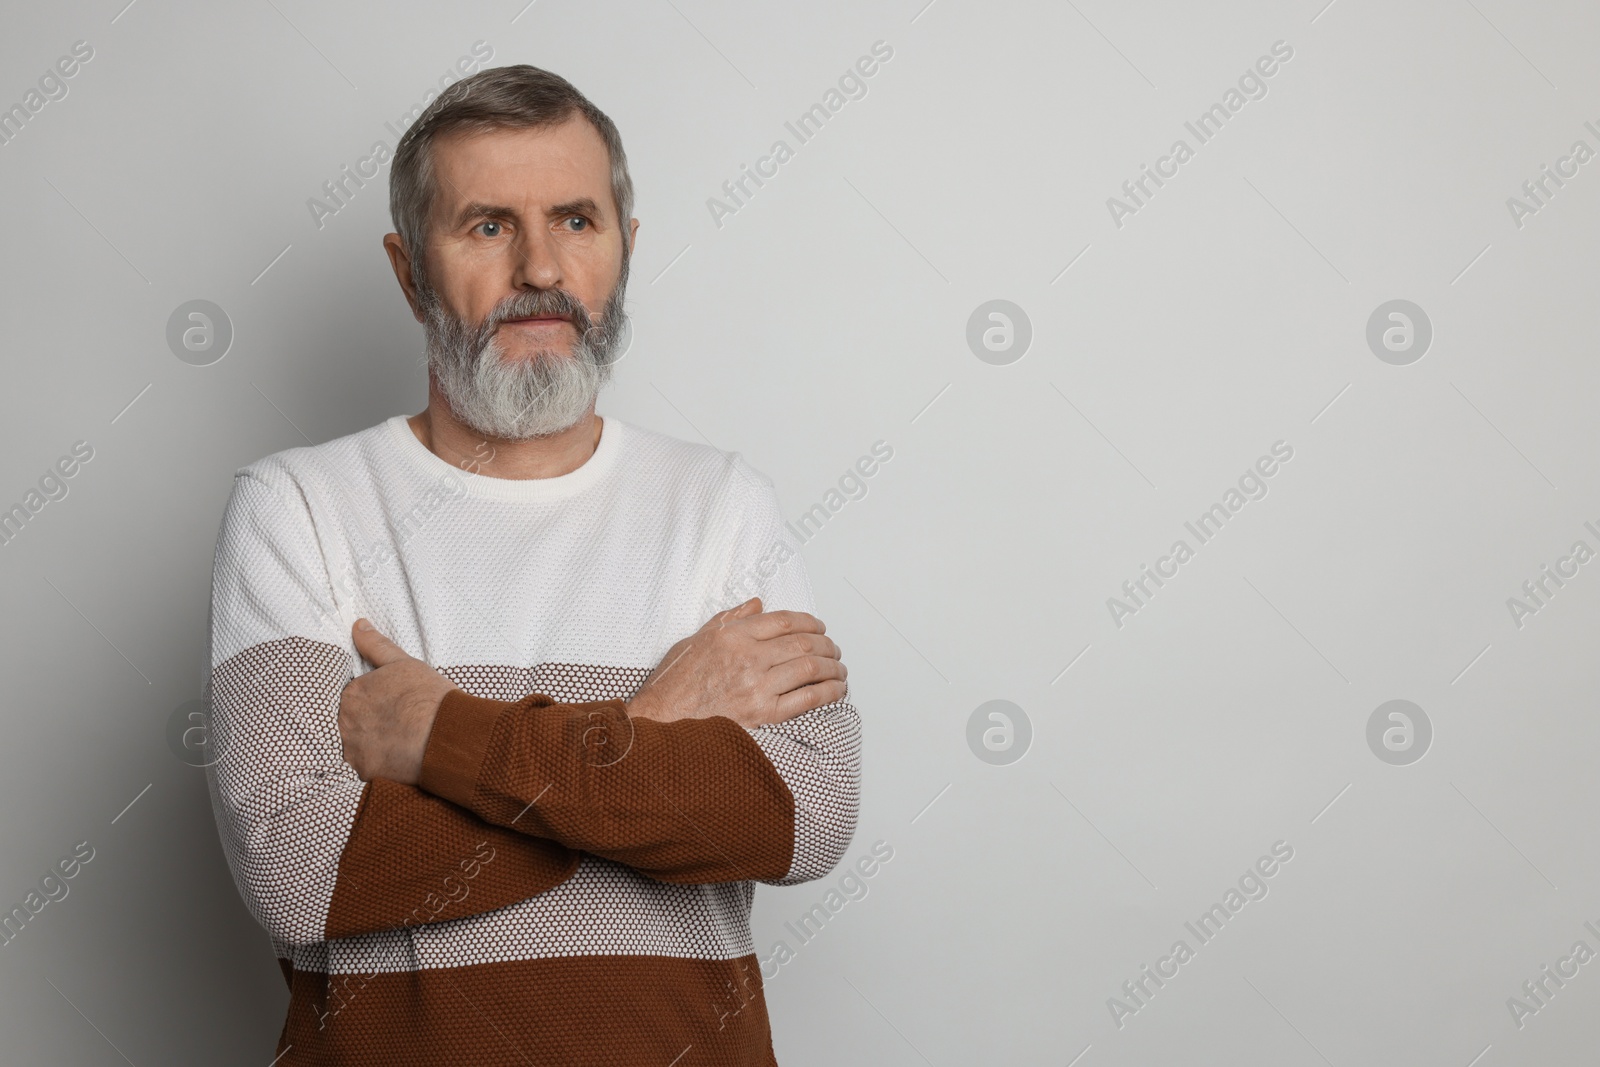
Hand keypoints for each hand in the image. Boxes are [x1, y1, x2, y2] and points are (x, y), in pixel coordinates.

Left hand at [337, 619, 457, 783]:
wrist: (446, 736)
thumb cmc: (428, 697)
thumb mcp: (404, 664)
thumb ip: (376, 645)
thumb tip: (358, 626)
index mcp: (352, 693)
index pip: (353, 697)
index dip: (374, 701)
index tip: (391, 705)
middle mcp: (344, 721)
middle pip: (351, 722)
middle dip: (370, 724)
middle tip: (398, 724)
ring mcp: (352, 749)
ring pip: (357, 746)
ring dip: (373, 745)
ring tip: (400, 742)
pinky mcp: (364, 772)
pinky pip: (368, 768)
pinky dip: (381, 764)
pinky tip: (400, 758)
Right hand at [628, 598, 846, 727]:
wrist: (661, 720)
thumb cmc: (674, 683)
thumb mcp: (696, 639)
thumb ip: (729, 619)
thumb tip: (757, 604)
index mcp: (732, 634)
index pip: (784, 621)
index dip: (810, 622)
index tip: (820, 627)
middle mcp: (747, 656)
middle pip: (803, 642)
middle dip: (827, 644)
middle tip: (834, 649)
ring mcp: (756, 685)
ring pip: (810, 668)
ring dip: (833, 667)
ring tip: (840, 669)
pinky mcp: (762, 713)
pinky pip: (806, 699)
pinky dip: (828, 692)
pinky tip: (837, 690)